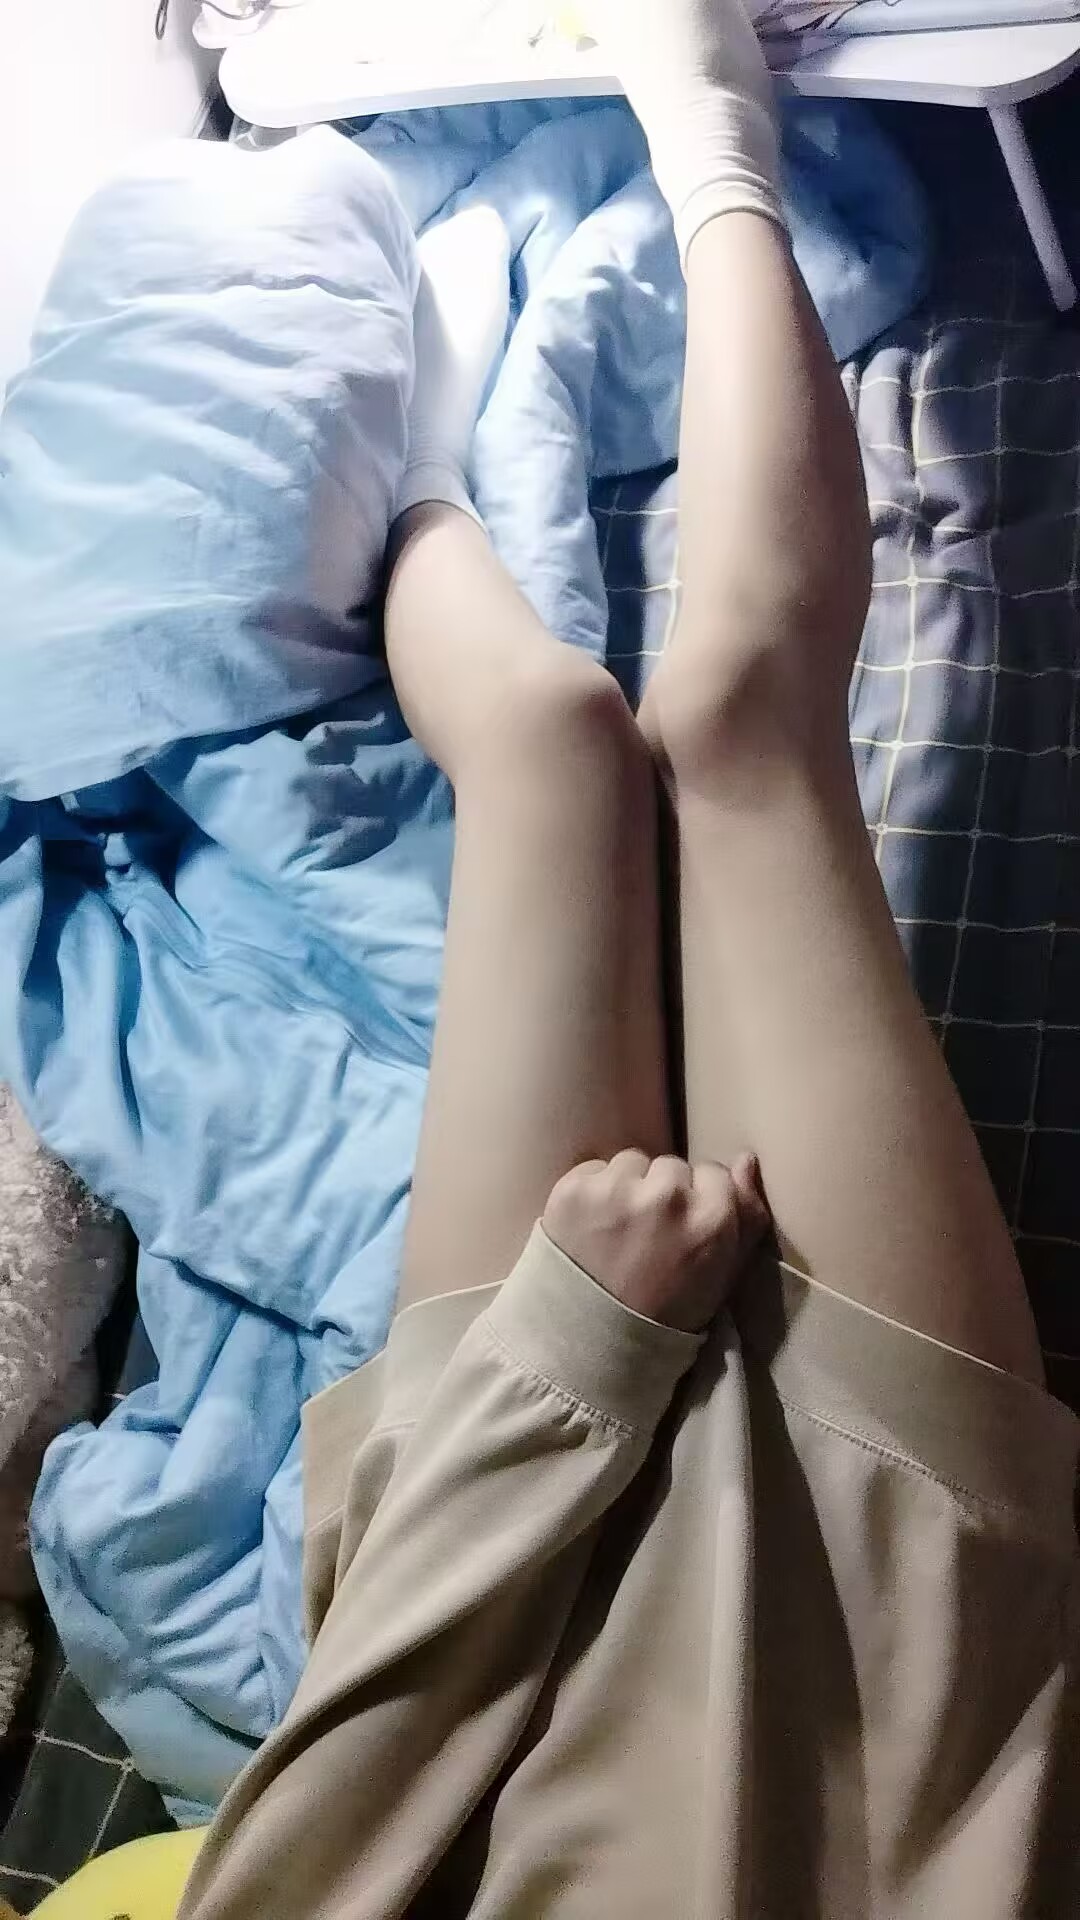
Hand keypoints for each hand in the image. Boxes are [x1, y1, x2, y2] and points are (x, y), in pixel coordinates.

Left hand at [542, 1148, 769, 1332]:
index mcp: (711, 1220)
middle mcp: (667, 1197)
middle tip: (648, 1234)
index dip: (699, 1199)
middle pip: (671, 1166)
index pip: (715, 1172)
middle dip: (663, 1192)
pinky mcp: (574, 1191)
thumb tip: (747, 1159)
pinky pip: (593, 1169)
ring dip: (627, 1187)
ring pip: (632, 1163)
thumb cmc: (667, 1313)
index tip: (684, 1228)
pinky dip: (592, 1192)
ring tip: (617, 1231)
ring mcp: (617, 1191)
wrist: (592, 1348)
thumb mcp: (723, 1275)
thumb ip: (746, 1216)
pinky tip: (591, 1227)